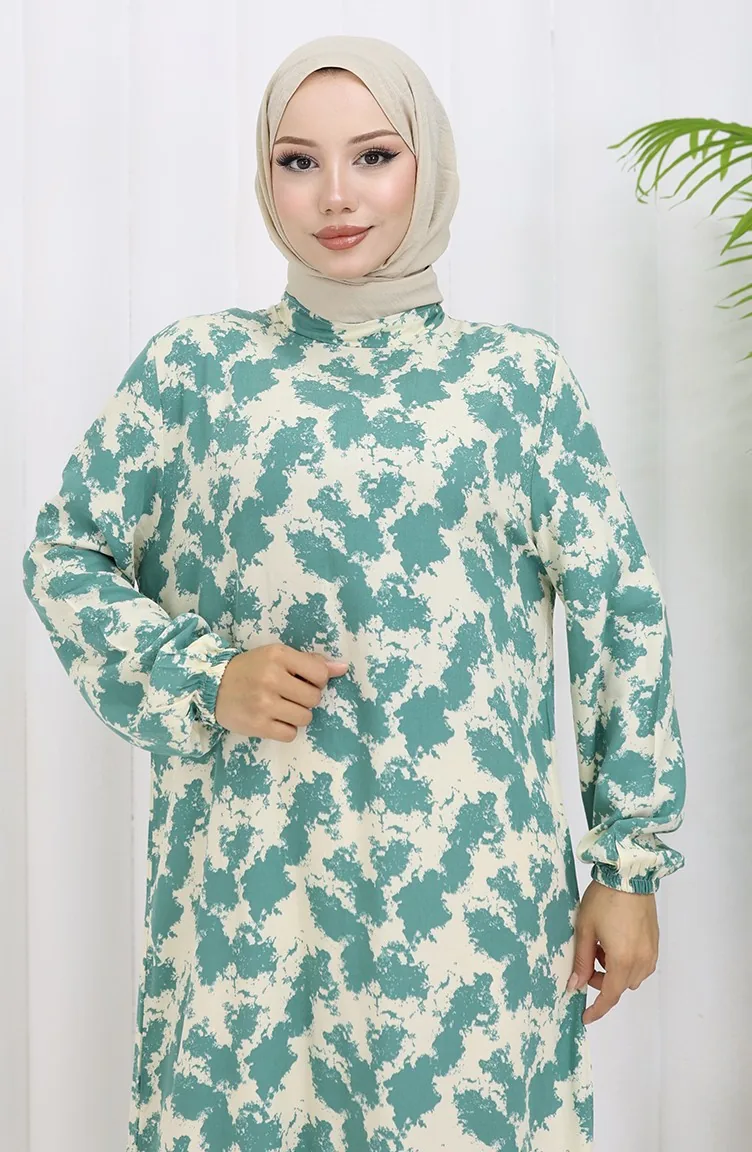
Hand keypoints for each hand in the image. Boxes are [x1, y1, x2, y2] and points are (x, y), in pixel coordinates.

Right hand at [215, 642, 348, 740]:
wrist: (212, 686)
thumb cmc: (251, 669)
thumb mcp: (277, 657)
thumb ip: (310, 662)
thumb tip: (343, 668)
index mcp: (279, 656)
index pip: (320, 674)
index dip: (317, 680)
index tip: (303, 681)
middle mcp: (271, 678)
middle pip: (314, 698)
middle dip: (306, 699)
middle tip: (289, 695)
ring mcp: (264, 703)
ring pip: (305, 718)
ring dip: (297, 715)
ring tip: (282, 708)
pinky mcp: (257, 725)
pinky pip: (290, 734)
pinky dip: (285, 729)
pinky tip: (274, 720)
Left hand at [567, 878, 658, 1023]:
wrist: (629, 874)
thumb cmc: (604, 899)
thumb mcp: (585, 929)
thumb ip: (580, 960)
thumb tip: (574, 985)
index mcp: (623, 960)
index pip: (610, 995)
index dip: (597, 1009)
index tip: (585, 1017)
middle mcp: (642, 960)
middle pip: (621, 986)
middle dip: (602, 981)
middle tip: (587, 961)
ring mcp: (651, 951)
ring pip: (632, 976)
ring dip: (615, 971)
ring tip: (601, 946)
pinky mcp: (655, 941)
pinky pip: (642, 963)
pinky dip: (627, 961)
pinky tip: (615, 941)